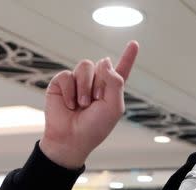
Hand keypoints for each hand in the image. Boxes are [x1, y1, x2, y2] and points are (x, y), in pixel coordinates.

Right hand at [40, 41, 139, 168]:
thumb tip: (105, 60)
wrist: (71, 138)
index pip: (121, 70)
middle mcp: (95, 83)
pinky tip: (69, 104)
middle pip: (102, 65)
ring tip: (82, 105)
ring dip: (85, 87)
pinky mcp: (61, 83)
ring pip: (85, 66)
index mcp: (111, 90)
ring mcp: (78, 82)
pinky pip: (67, 75)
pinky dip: (69, 91)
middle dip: (100, 84)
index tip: (134, 43)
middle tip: (95, 102)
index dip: (128, 57)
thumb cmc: (95, 128)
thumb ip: (115, 82)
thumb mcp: (114, 107)